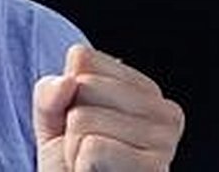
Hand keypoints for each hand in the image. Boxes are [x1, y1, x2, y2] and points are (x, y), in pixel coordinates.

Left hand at [33, 45, 184, 170]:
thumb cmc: (70, 165)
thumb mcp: (53, 118)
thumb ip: (50, 91)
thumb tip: (67, 83)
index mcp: (147, 90)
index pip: (81, 58)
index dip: (66, 96)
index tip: (79, 127)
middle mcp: (167, 112)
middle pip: (83, 86)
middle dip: (68, 124)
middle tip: (84, 152)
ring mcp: (166, 144)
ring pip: (83, 119)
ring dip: (73, 150)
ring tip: (91, 167)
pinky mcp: (155, 170)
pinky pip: (92, 148)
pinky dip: (80, 166)